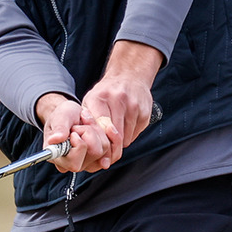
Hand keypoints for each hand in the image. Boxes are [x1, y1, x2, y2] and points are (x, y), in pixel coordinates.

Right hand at [36, 92, 113, 173]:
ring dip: (96, 130)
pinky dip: (105, 132)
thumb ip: (58, 128)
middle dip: (89, 132)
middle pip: (94, 152)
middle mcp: (73, 164)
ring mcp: (88, 163)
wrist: (71, 115)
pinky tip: (94, 126)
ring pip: (104, 147)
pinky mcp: (100, 158)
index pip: (74, 162)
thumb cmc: (63, 117)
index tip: (73, 131)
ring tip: (84, 123)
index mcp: (58, 158)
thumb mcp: (59, 116)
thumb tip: (55, 140)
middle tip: (78, 125)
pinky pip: (112, 146)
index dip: (78, 145)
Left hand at [77, 41, 162, 169]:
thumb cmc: (106, 93)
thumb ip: (87, 123)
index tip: (99, 156)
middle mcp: (117, 99)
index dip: (100, 144)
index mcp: (99, 98)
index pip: (100, 129)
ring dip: (119, 141)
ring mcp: (133, 105)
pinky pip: (136, 134)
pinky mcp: (145, 111)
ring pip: (126, 138)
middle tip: (106, 155)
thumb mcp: (90, 102)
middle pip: (114, 136)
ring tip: (115, 133)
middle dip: (110, 148)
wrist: (129, 76)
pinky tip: (126, 125)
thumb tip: (88, 148)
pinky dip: (130, 135)